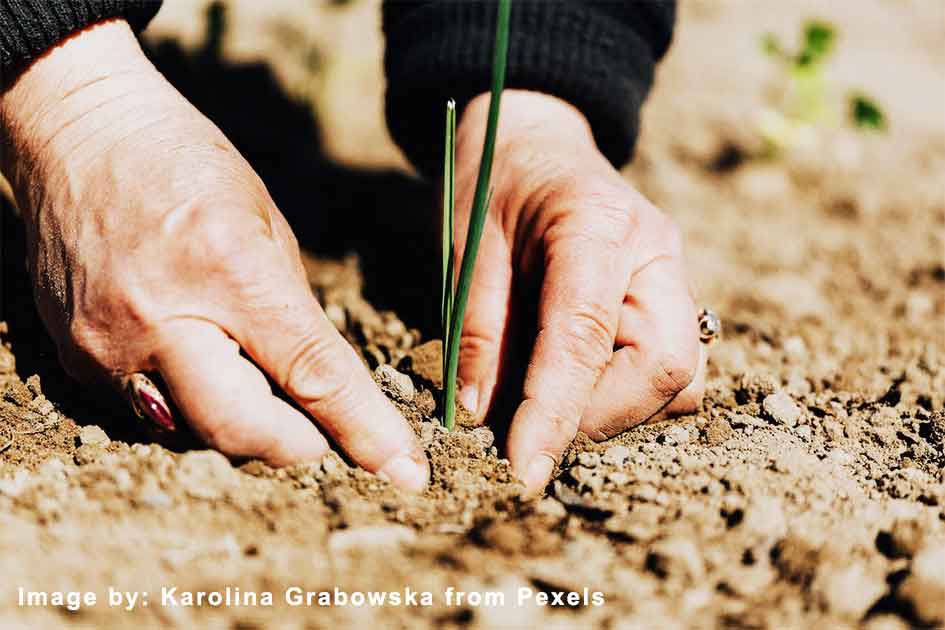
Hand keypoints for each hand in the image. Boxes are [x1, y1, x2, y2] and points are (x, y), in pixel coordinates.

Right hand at [0, 19, 427, 490]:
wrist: (80, 137)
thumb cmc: (188, 167)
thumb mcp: (268, 226)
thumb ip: (295, 315)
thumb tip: (324, 389)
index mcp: (230, 271)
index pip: (312, 375)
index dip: (364, 430)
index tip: (405, 472)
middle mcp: (162, 320)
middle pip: (245, 432)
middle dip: (298, 445)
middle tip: (320, 430)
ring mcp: (109, 348)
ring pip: (197, 435)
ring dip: (244, 426)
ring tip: (252, 376)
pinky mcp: (75, 362)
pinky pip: (151, 416)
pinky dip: (191, 406)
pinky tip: (198, 361)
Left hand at [453, 91, 705, 495]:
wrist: (537, 143)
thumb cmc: (494, 185)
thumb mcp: (468, 246)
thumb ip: (478, 327)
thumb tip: (481, 413)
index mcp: (598, 225)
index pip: (587, 336)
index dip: (556, 411)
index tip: (523, 468)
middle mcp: (656, 252)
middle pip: (665, 367)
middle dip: (599, 417)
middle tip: (533, 429)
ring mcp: (674, 276)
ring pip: (680, 378)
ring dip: (617, 411)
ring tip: (550, 402)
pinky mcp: (672, 299)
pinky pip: (672, 369)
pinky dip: (626, 395)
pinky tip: (577, 382)